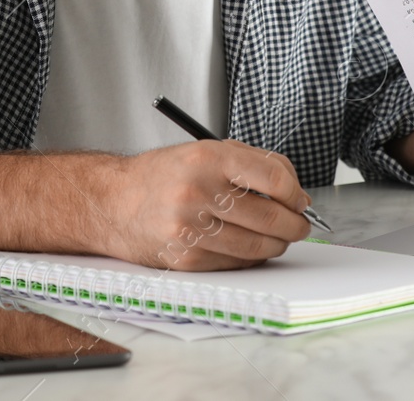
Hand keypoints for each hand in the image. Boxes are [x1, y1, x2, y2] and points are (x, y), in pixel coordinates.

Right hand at [105, 140, 312, 270]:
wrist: (114, 202)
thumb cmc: (163, 175)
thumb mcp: (205, 151)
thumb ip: (253, 163)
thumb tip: (296, 193)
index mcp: (208, 158)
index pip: (274, 178)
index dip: (296, 193)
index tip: (299, 200)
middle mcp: (198, 192)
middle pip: (271, 218)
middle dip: (295, 225)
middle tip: (299, 224)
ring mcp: (191, 229)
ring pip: (258, 246)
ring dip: (277, 245)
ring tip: (276, 237)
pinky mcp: (186, 258)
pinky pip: (236, 263)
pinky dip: (250, 257)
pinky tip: (246, 245)